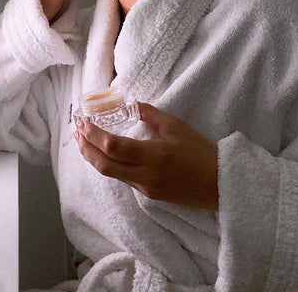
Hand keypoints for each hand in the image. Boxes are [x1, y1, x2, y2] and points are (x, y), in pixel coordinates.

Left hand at [74, 103, 217, 209]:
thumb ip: (148, 113)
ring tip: (83, 139)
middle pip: (104, 165)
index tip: (82, 122)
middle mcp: (145, 175)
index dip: (93, 135)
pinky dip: (107, 164)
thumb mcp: (175, 126)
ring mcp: (145, 187)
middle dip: (85, 147)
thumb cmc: (200, 152)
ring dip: (93, 156)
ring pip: (110, 173)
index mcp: (153, 156)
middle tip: (76, 130)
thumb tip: (127, 102)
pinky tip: (103, 152)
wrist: (221, 184)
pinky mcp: (148, 194)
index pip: (113, 147)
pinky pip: (121, 178)